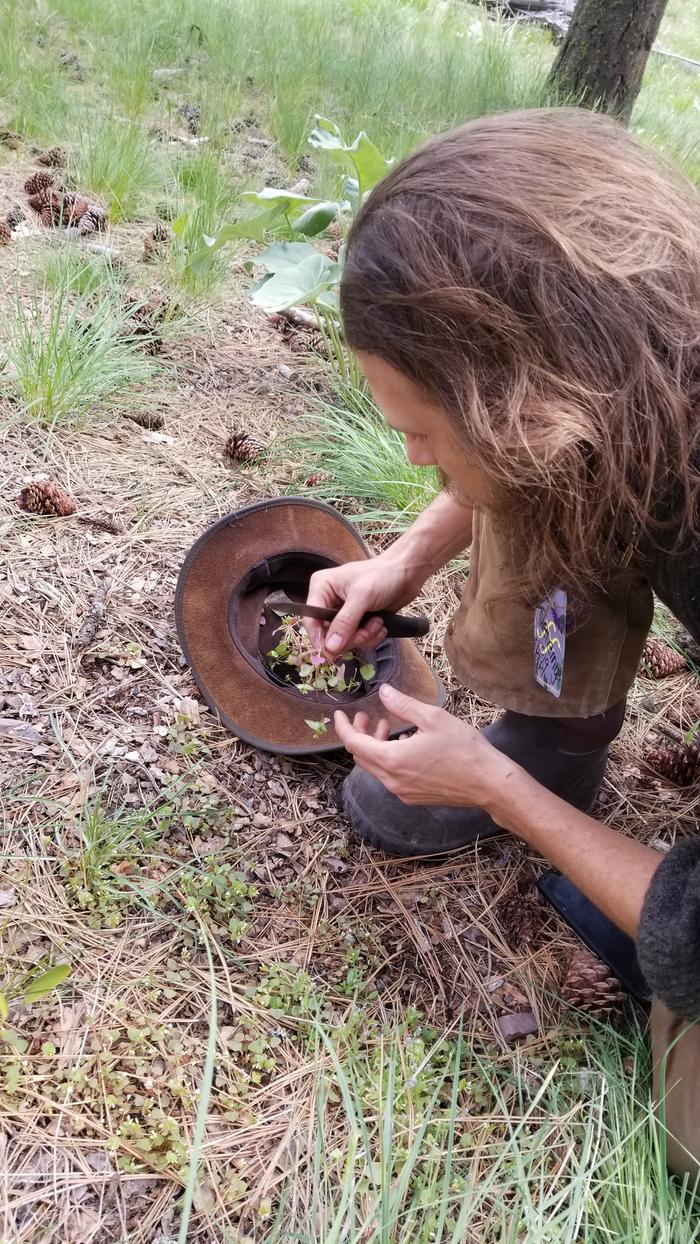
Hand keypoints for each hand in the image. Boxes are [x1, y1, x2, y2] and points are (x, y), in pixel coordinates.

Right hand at [305, 554, 422, 656]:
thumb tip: (329, 647)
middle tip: (366, 631)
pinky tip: (381, 625)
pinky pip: (357, 640)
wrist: (407, 573)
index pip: (311, 620)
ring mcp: (343, 613)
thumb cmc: (383, 576)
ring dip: (363, 637)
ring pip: (344, 640)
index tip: (331, 655)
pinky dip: (370, 637)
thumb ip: (345, 622)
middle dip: (350, 637)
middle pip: (327, 634)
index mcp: (321, 588)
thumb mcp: (362, 597)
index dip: (319, 639)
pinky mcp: (357, 621)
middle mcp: (328, 601)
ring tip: (377, 624)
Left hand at [334, 684, 517, 807]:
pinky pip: (390, 777)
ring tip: (387, 726)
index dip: (344, 727)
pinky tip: (405, 744)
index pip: (354, 744)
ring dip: (375, 746)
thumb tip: (384, 692)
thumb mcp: (433, 718)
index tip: (341, 714)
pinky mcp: (414, 797)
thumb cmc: (464, 749)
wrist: (488, 784)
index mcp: (392, 760)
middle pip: (361, 757)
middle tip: (366, 716)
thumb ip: (403, 705)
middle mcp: (392, 780)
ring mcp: (402, 792)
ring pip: (376, 768)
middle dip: (359, 735)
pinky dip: (388, 758)